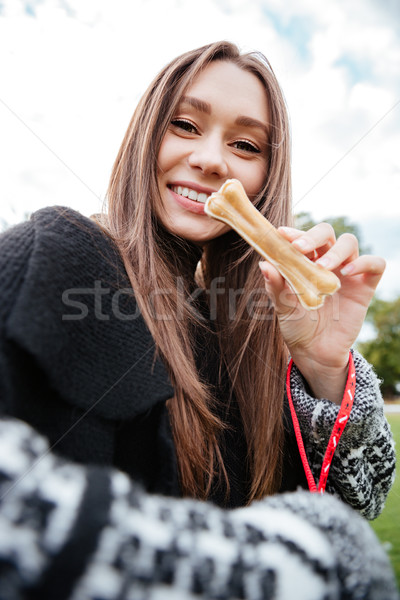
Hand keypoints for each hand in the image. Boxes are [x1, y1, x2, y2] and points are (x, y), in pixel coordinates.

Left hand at [259, 223, 385, 402]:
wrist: (313, 352)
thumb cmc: (296, 324)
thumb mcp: (281, 306)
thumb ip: (275, 285)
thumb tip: (263, 264)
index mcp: (305, 261)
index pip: (303, 238)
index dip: (294, 233)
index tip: (282, 235)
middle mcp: (326, 262)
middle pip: (327, 233)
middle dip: (313, 236)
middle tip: (300, 248)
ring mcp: (346, 273)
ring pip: (349, 243)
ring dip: (335, 251)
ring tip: (322, 267)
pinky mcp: (364, 287)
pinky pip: (375, 265)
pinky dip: (364, 262)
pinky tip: (347, 273)